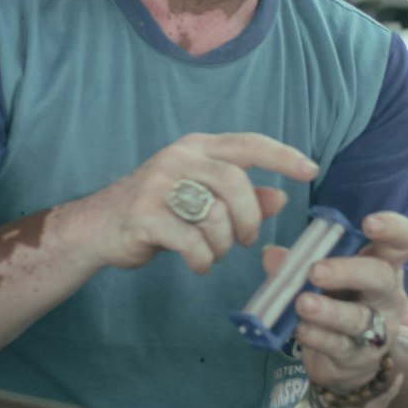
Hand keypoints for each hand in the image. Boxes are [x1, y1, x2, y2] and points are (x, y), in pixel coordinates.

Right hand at [92, 132, 317, 273]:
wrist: (96, 228)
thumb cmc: (155, 211)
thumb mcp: (198, 197)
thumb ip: (240, 197)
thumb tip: (280, 197)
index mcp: (196, 148)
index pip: (248, 144)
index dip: (283, 156)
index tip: (311, 170)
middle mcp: (178, 159)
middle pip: (235, 183)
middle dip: (250, 219)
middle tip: (247, 240)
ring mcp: (158, 185)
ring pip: (216, 216)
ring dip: (222, 245)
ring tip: (212, 253)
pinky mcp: (144, 216)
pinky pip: (192, 243)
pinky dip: (202, 260)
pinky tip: (196, 264)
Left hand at [260, 211, 407, 393]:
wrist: (353, 363)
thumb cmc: (341, 303)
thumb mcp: (326, 278)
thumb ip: (299, 263)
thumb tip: (271, 255)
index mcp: (383, 263)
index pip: (402, 241)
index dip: (392, 228)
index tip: (368, 223)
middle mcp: (387, 294)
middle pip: (380, 277)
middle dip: (348, 271)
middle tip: (316, 271)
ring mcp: (378, 329)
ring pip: (358, 317)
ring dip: (328, 310)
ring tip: (302, 303)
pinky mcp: (359, 358)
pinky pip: (338, 346)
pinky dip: (316, 336)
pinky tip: (299, 328)